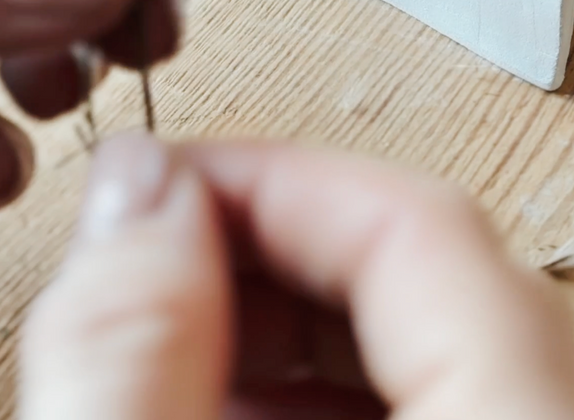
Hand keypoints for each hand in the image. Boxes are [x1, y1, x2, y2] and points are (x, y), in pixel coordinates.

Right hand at [19, 135, 573, 419]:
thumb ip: (138, 361)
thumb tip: (136, 197)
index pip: (426, 227)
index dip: (277, 177)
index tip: (162, 178)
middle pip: (437, 276)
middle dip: (269, 251)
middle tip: (151, 257)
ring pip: (431, 350)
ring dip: (284, 332)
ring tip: (168, 347)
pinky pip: (436, 412)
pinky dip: (317, 406)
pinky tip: (223, 413)